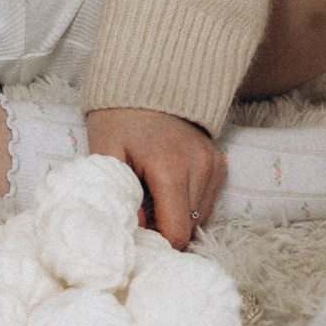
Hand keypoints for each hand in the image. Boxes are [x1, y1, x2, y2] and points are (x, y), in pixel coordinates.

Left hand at [84, 107, 226, 250]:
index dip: (156, 242)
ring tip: (153, 196)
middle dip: (165, 230)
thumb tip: (135, 232)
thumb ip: (118, 195)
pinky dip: (189, 203)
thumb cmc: (119, 120)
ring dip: (178, 216)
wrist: (147, 82)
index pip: (176, 232)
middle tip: (141, 215)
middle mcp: (199, 167)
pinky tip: (169, 188)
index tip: (137, 235)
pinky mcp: (219, 162)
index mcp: (169, 168)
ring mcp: (213, 164)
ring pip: (200, 217)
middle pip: (189, 227)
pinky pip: (208, 201)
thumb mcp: (105, 154)